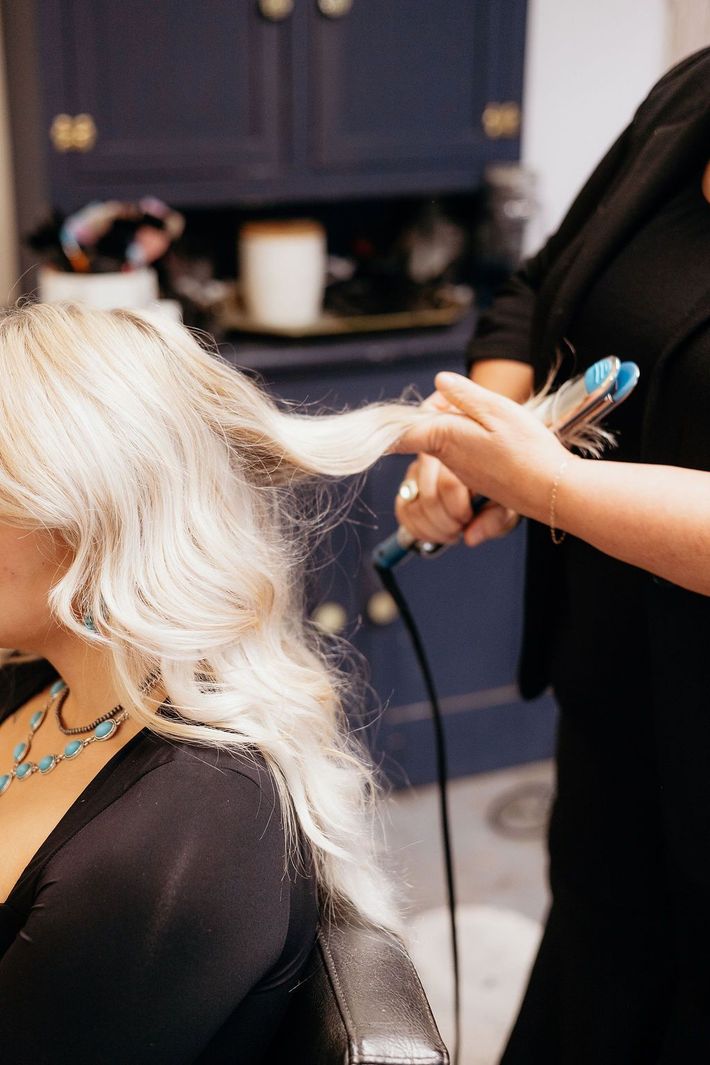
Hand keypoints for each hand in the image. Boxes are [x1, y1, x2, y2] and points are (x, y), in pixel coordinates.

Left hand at [392, 372, 573, 524]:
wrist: (552, 490)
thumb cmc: (527, 449)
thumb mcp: (497, 410)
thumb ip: (465, 396)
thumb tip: (440, 382)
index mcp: (444, 438)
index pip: (401, 433)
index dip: (390, 422)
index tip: (389, 416)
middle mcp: (446, 460)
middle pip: (425, 433)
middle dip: (436, 414)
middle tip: (461, 399)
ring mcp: (461, 474)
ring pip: (445, 447)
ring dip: (456, 429)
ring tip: (487, 420)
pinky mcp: (477, 482)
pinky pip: (463, 461)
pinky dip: (472, 447)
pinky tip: (497, 442)